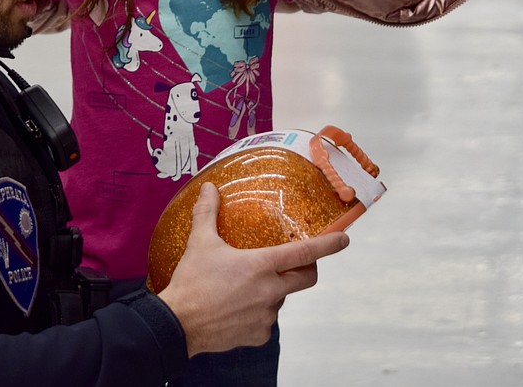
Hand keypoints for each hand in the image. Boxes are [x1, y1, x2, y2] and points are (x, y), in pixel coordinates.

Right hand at [156, 182, 349, 356]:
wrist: (178, 325)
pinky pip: (267, 320)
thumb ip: (208, 213)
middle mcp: (270, 291)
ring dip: (274, 289)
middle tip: (294, 261)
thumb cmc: (192, 283)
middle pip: (306, 278)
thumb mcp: (200, 243)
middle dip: (307, 268)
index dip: (328, 245)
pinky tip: (237, 306)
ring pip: (283, 297)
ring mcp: (267, 315)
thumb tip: (210, 189)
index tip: (344, 240)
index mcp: (261, 265)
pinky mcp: (259, 334)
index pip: (305, 253)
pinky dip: (259, 312)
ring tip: (245, 286)